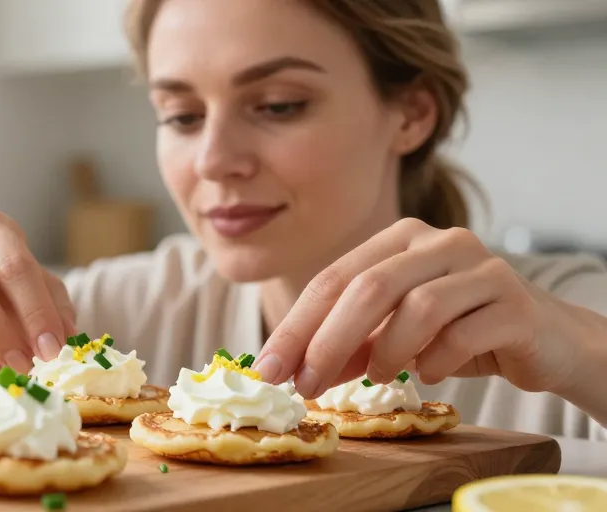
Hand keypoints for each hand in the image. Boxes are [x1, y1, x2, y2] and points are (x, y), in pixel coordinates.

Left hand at [254, 217, 584, 399]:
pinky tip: (431, 372)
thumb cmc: (457, 331)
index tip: (267, 368)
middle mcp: (439, 241)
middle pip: (369, 288)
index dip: (296, 326)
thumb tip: (291, 372)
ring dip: (388, 351)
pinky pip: (463, 333)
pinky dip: (437, 360)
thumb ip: (347, 348)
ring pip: (417, 306)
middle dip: (328, 342)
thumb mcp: (392, 338)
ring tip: (379, 376)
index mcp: (399, 239)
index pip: (333, 278)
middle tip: (306, 385)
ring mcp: (480, 266)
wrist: (542, 338)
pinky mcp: (514, 300)